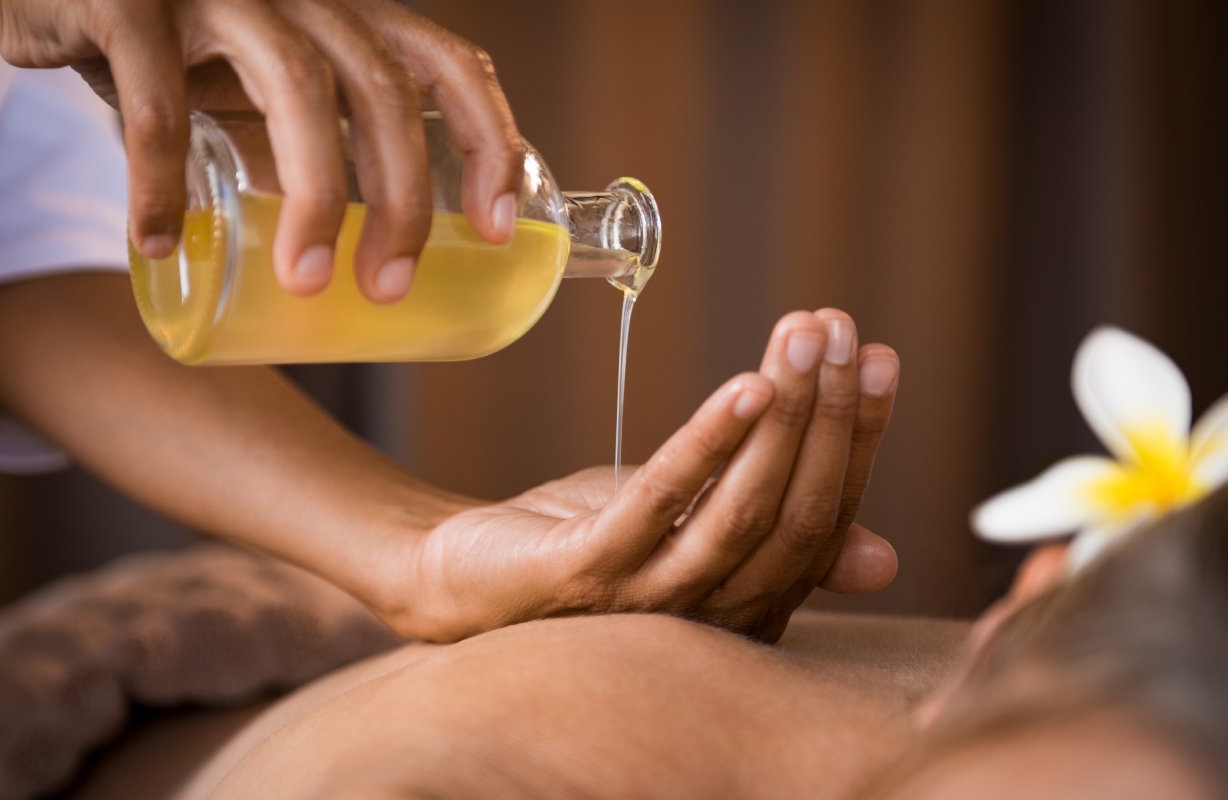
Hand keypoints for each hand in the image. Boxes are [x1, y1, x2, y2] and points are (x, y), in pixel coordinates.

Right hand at [0, 0, 521, 300]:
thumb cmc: (173, 48)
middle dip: (402, 199)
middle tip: (388, 287)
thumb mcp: (258, 91)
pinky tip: (160, 241)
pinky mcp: (131, 0)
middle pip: (383, 90)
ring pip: (296, 87)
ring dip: (312, 197)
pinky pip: (158, 100)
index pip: (450, 64)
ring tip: (308, 282)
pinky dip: (160, 179)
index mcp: (346, 15)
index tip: (498, 230)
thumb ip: (304, 146)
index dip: (490, 142)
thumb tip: (344, 246)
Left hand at [372, 309, 900, 641]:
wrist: (466, 580)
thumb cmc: (588, 546)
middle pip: (796, 515)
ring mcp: (649, 601)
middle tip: (840, 328)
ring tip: (802, 338)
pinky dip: (708, 443)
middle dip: (829, 414)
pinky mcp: (587, 573)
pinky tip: (744, 385)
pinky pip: (660, 504)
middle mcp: (712, 617)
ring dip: (784, 417)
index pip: (826, 520)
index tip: (878, 356)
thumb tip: (883, 559)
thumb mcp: (692, 533)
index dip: (857, 438)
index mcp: (749, 607)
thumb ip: (772, 534)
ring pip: (742, 510)